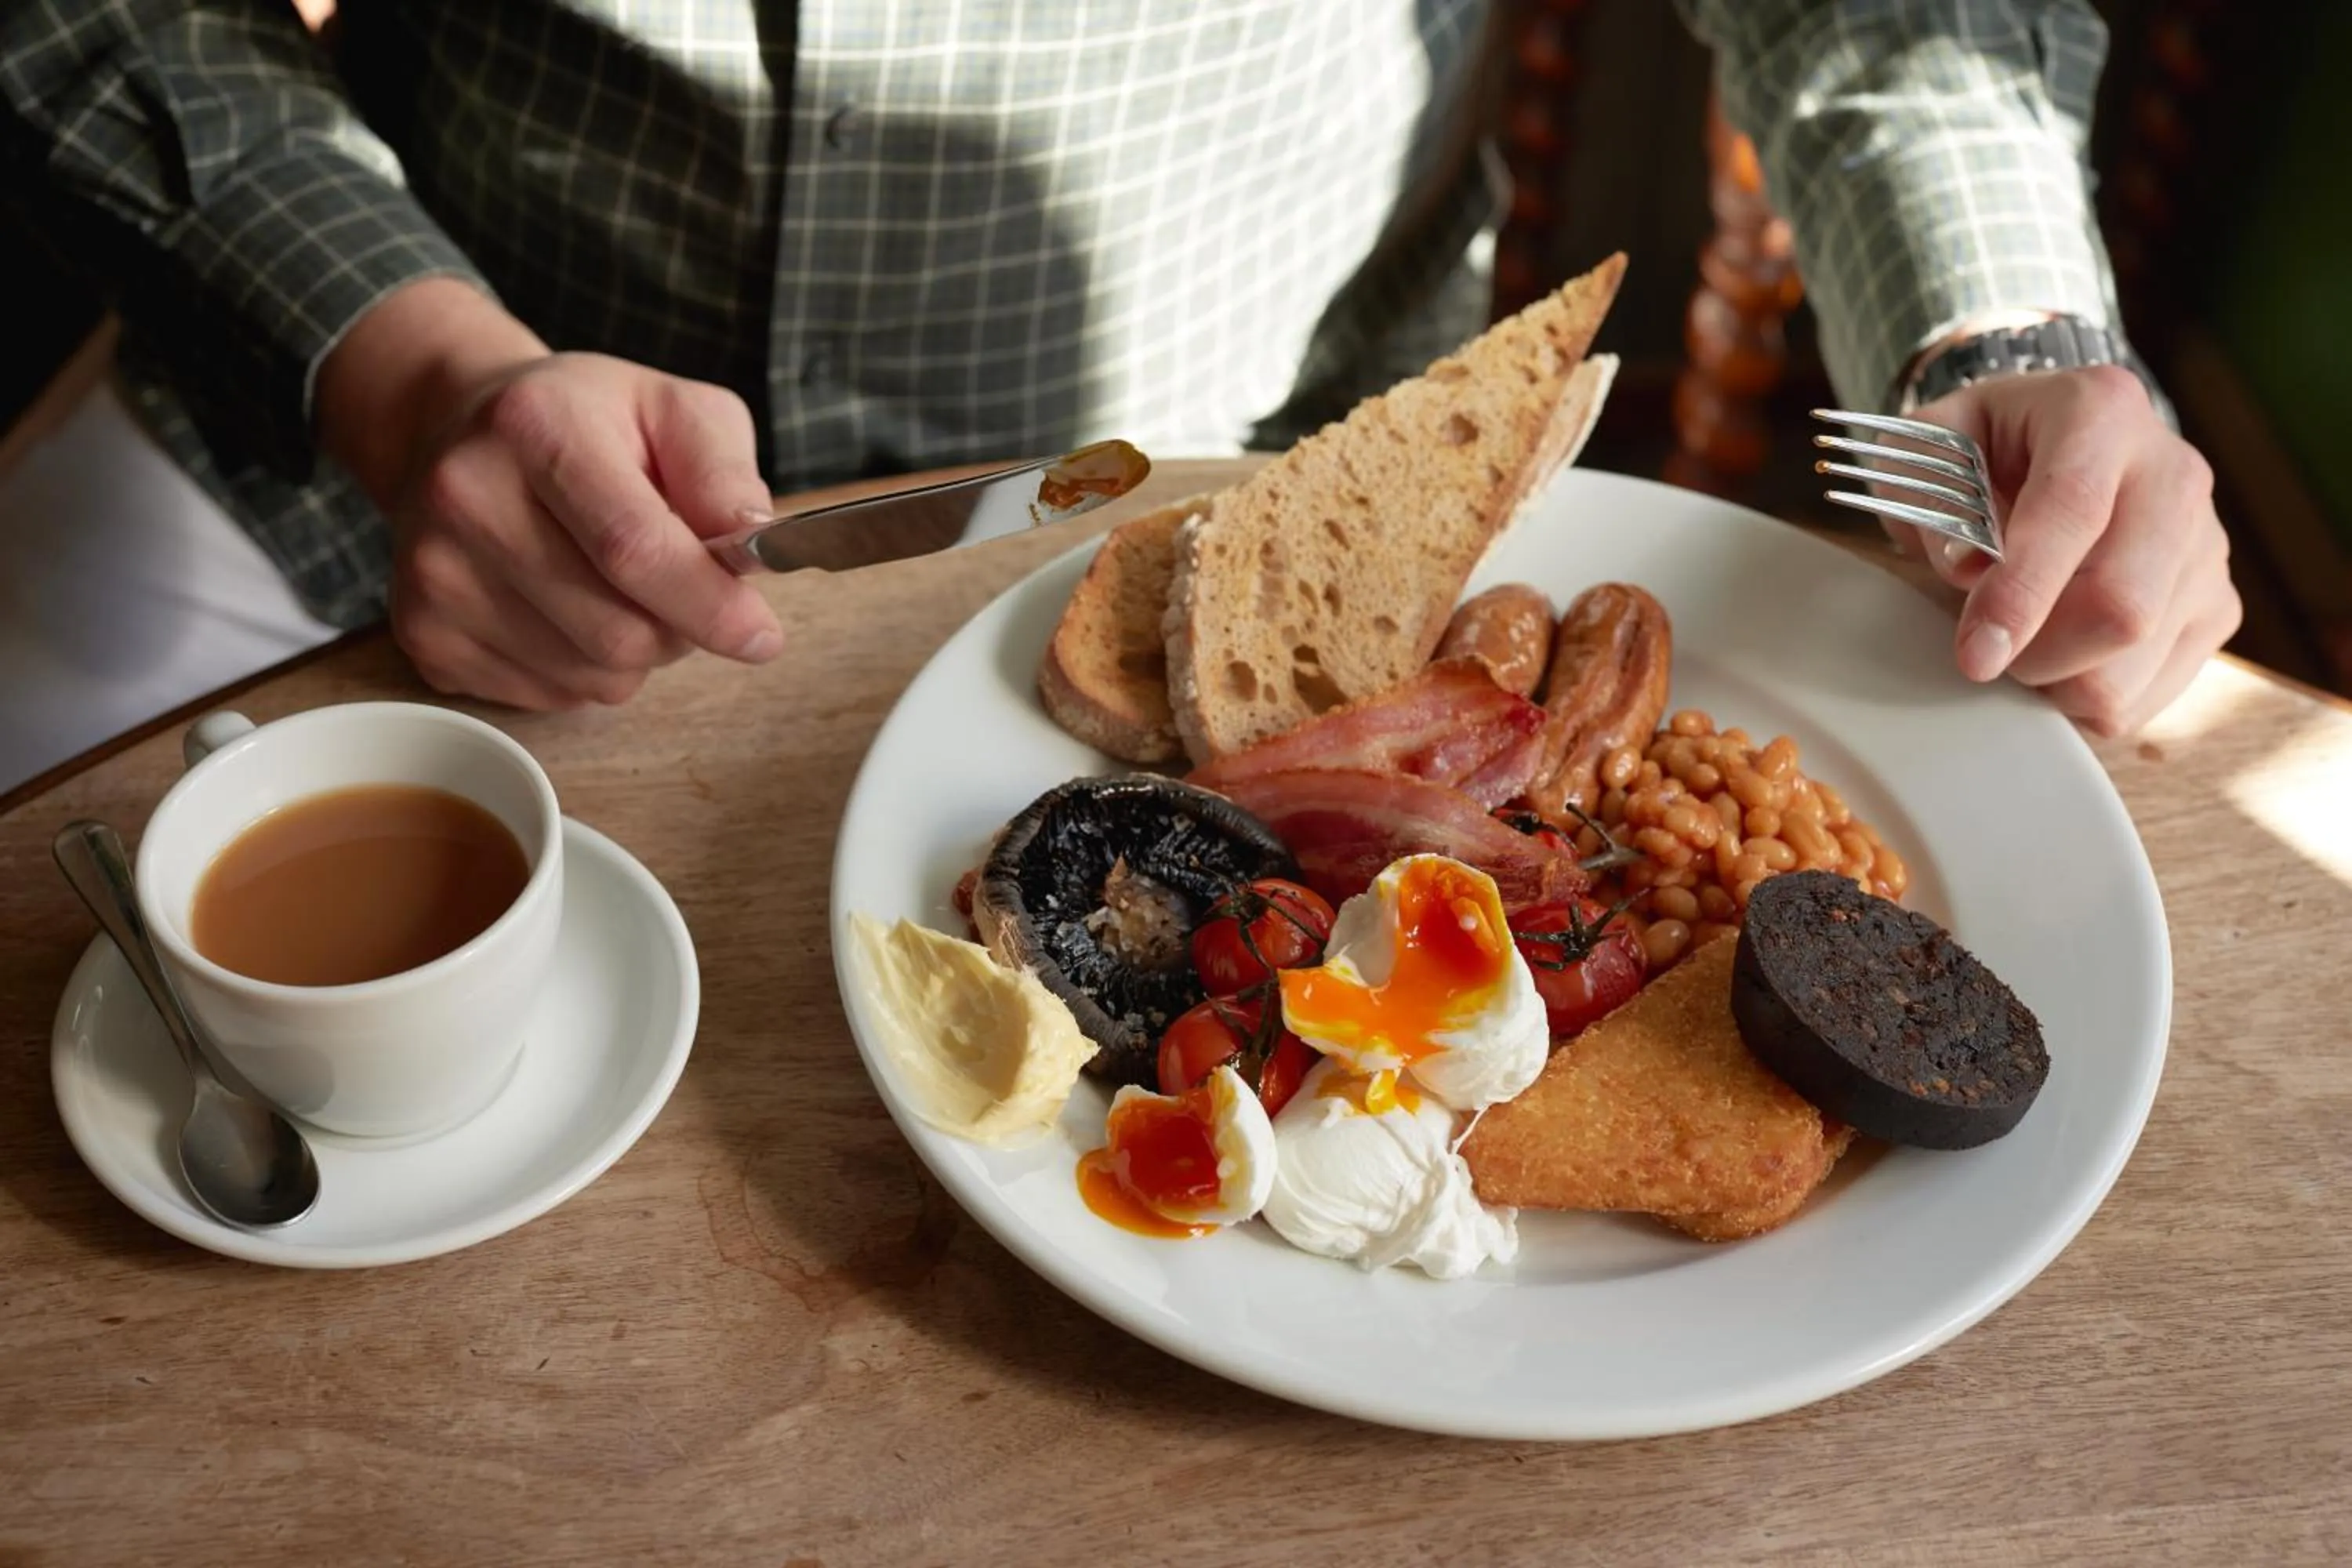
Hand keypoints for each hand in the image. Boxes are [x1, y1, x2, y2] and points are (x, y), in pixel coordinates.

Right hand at [316, 278, 783, 709]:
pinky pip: (550, 697)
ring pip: (592, 677)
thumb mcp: (676, 411)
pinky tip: (568, 609)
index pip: (634, 548)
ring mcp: (434, 574)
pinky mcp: (423, 634)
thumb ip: (725, 474)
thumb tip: (752, 546)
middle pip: (617, 630)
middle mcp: (466, 497)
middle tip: (682, 589)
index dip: (710, 605)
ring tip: (620, 590)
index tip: (762, 636)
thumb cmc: (588, 423)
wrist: (461, 429)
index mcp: (535, 426)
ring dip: (638, 653)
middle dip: (680, 629)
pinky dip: (586, 671)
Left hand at [1884, 366, 2241, 737]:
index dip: (2022, 592)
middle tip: (1988, 653)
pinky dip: (2092, 698)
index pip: (2073, 509)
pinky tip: (2061, 662)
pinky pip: (2156, 690)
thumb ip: (1932, 500)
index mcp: (2100, 412)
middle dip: (2040, 654)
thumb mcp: (1931, 452)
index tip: (1976, 655)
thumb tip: (1969, 568)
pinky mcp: (2218, 605)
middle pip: (2125, 602)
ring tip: (2022, 648)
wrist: (2058, 453)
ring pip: (2138, 658)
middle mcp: (2173, 471)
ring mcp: (2207, 543)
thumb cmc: (1984, 454)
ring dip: (2061, 681)